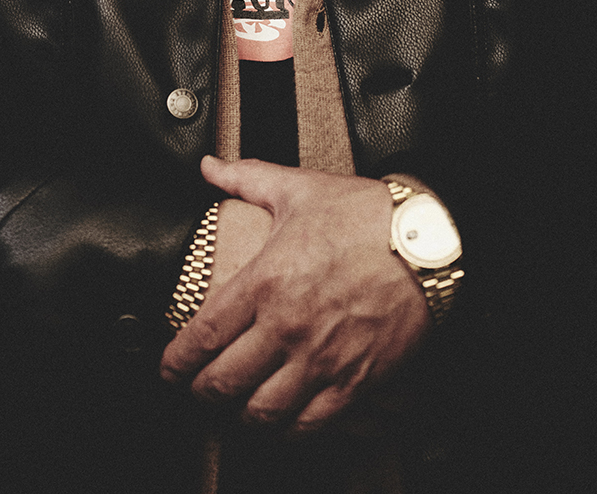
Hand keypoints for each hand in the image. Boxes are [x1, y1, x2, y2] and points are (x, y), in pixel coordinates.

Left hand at [160, 156, 430, 433]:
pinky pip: (311, 424)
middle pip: (224, 383)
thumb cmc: (365, 214)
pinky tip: (284, 418)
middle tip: (197, 390)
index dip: (176, 362)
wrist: (428, 241)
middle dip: (202, 393)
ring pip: (263, 412)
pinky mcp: (356, 380)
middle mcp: (287, 326)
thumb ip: (246, 178)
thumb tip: (210, 166)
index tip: (168, 368)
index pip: (203, 337)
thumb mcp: (298, 188)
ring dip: (242, 415)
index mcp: (265, 281)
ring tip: (237, 406)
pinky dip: (290, 429)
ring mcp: (322, 359)